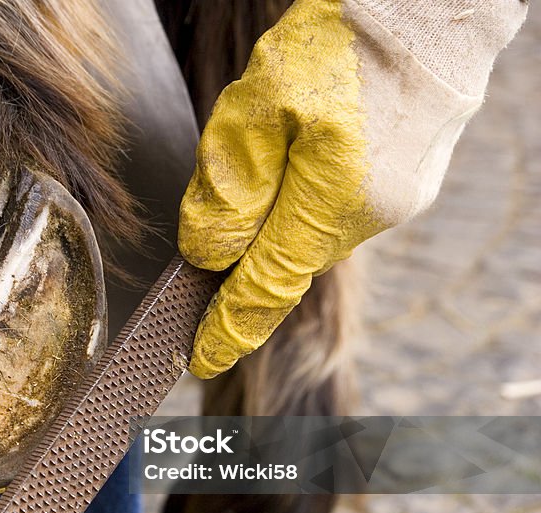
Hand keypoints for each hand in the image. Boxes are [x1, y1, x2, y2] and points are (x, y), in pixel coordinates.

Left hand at [178, 0, 525, 378]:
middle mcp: (370, 217)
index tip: (199, 357)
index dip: (227, 328)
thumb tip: (208, 253)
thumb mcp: (260, 106)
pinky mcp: (407, 182)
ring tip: (274, 146)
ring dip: (276, 212)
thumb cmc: (343, 42)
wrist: (433, 6)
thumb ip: (229, 186)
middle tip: (211, 234)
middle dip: (243, 254)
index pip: (264, 289)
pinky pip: (337, 208)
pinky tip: (305, 149)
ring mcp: (396, 202)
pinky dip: (305, 197)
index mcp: (331, 205)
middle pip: (283, 259)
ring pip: (309, 231)